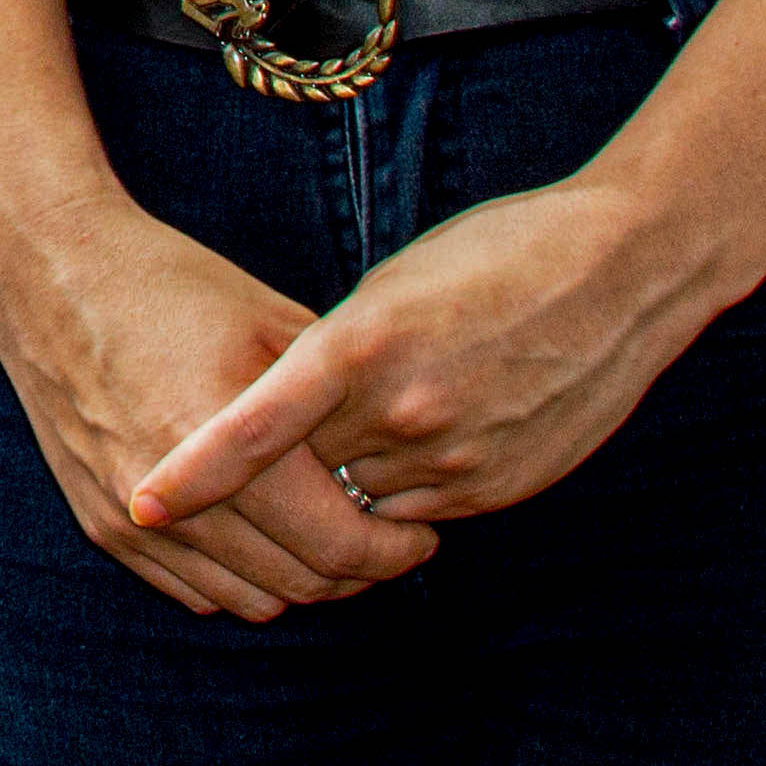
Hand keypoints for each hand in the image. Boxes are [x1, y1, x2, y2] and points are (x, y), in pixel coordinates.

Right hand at [0, 185, 438, 621]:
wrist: (46, 267)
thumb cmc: (170, 282)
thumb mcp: (271, 319)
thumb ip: (338, 395)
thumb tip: (403, 456)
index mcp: (220, 433)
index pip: (336, 544)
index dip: (396, 550)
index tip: (421, 532)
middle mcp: (170, 492)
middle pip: (300, 583)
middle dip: (360, 572)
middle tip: (386, 539)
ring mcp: (128, 514)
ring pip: (249, 601)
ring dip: (299, 580)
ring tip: (323, 534)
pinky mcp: (98, 523)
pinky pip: (194, 591)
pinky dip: (238, 577)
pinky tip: (259, 531)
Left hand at [130, 171, 727, 535]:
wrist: (624, 271)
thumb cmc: (498, 254)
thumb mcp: (394, 287)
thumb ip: (338, 354)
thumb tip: (290, 405)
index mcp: (361, 346)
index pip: (257, 427)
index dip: (195, 472)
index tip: (141, 502)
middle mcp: (403, 412)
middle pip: (305, 473)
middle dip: (280, 474)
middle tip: (266, 458)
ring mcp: (456, 459)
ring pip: (363, 503)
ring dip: (349, 484)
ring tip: (377, 426)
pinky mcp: (501, 487)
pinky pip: (422, 511)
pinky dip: (407, 489)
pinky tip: (435, 435)